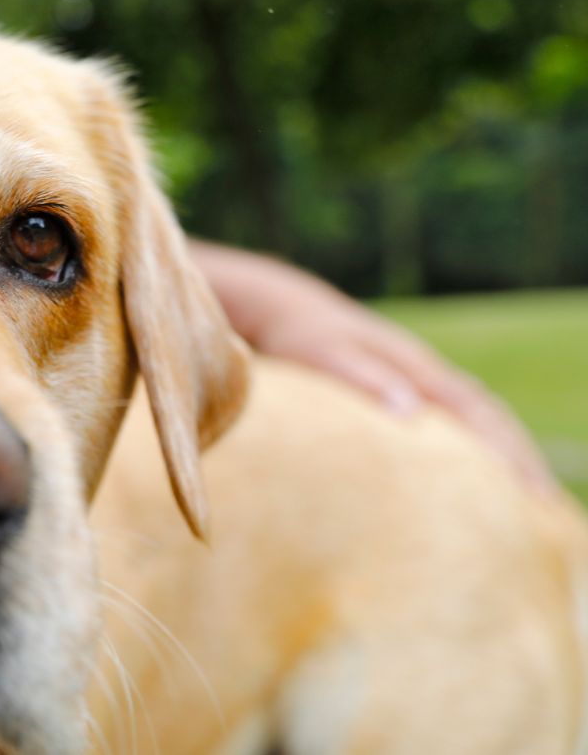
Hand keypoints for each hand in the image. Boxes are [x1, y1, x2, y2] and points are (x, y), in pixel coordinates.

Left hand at [192, 241, 551, 486]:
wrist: (281, 312)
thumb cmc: (298, 337)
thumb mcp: (322, 351)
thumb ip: (361, 376)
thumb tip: (412, 412)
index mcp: (417, 369)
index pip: (480, 415)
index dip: (510, 455)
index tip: (534, 497)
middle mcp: (427, 377)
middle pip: (492, 423)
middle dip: (524, 467)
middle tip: (552, 520)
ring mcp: (419, 387)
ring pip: (479, 426)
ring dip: (507, 465)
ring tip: (532, 515)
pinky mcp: (403, 400)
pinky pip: (453, 430)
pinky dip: (474, 459)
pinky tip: (477, 494)